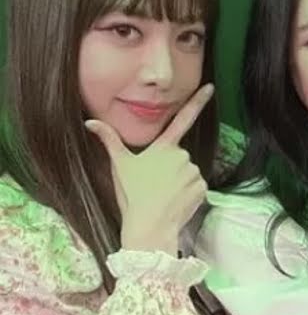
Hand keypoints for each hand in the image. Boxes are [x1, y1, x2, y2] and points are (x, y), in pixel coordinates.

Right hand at [86, 83, 213, 253]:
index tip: (210, 87)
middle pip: (178, 156)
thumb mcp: (119, 165)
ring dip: (178, 180)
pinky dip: (188, 192)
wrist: (150, 227)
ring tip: (163, 194)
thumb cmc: (132, 195)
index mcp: (163, 147)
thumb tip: (90, 122)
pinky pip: (197, 186)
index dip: (197, 102)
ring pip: (188, 172)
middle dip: (169, 166)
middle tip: (154, 183)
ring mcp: (194, 173)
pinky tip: (175, 201)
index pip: (182, 119)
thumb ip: (109, 140)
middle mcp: (182, 156)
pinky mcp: (203, 188)